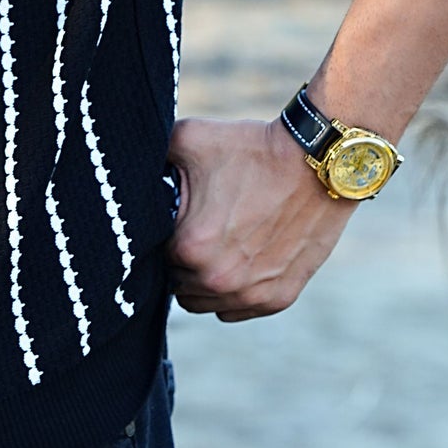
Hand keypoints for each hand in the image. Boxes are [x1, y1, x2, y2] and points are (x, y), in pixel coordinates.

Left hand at [162, 115, 356, 321]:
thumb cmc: (251, 148)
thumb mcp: (188, 138)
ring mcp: (251, 294)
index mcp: (189, 248)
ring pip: (206, 303)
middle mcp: (219, 281)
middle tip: (199, 228)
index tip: (178, 218)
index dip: (164, 236)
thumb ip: (153, 158)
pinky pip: (238, 309)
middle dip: (183, 260)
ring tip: (220, 244)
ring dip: (206, 281)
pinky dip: (235, 291)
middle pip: (178, 284)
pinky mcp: (279, 298)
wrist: (318, 163)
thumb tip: (129, 165)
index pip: (155, 258)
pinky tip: (241, 257)